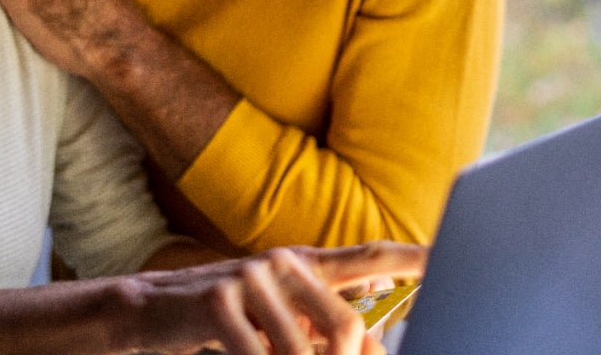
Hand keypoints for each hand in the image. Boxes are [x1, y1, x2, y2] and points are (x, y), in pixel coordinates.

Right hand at [127, 242, 426, 354]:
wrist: (153, 307)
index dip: (411, 258)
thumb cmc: (229, 314)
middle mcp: (286, 262)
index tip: (447, 257)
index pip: (370, 256)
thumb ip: (325, 321)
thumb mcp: (283, 315)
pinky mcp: (219, 300)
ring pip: (302, 351)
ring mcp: (252, 276)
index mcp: (307, 263)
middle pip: (345, 327)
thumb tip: (373, 331)